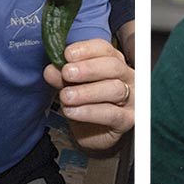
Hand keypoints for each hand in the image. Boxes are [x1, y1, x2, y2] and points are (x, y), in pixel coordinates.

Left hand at [44, 38, 133, 152]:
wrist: (91, 134)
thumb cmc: (85, 104)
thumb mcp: (71, 87)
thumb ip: (62, 77)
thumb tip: (51, 69)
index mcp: (114, 62)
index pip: (105, 49)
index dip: (86, 49)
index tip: (67, 54)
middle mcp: (127, 77)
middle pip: (113, 66)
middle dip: (88, 68)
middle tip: (67, 73)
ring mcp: (131, 98)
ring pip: (115, 89)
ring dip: (86, 92)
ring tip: (66, 96)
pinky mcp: (128, 119)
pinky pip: (112, 114)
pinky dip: (89, 112)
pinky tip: (73, 111)